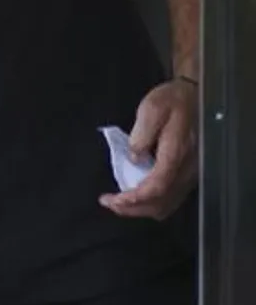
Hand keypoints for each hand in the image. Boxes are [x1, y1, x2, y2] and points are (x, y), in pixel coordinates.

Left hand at [100, 78, 199, 219]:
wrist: (196, 95)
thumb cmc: (173, 100)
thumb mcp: (152, 108)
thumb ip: (142, 133)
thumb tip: (135, 157)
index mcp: (177, 152)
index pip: (156, 187)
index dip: (133, 198)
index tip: (111, 199)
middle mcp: (187, 168)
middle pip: (161, 202)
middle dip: (133, 208)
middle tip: (109, 202)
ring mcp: (190, 173)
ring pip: (167, 204)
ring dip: (141, 208)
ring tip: (118, 202)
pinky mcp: (188, 174)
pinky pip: (171, 198)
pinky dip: (152, 203)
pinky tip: (136, 196)